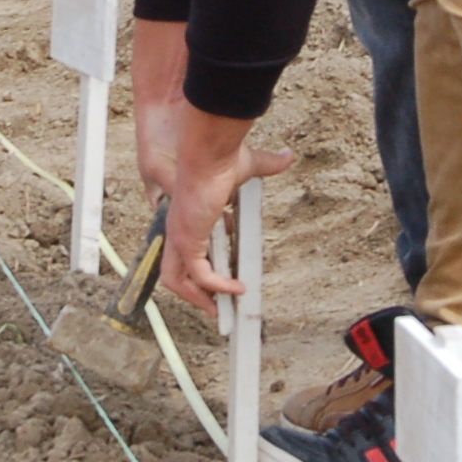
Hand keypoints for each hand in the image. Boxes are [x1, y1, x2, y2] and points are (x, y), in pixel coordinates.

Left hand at [130, 22, 294, 322]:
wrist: (209, 151)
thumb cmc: (222, 157)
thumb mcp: (249, 166)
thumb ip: (269, 165)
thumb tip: (288, 155)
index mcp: (186, 215)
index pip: (185, 250)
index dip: (200, 268)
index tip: (223, 279)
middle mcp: (178, 229)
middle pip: (173, 272)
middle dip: (192, 294)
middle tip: (217, 307)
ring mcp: (180, 236)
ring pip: (177, 280)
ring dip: (198, 298)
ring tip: (223, 309)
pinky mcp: (188, 240)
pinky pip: (200, 274)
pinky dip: (217, 285)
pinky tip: (237, 288)